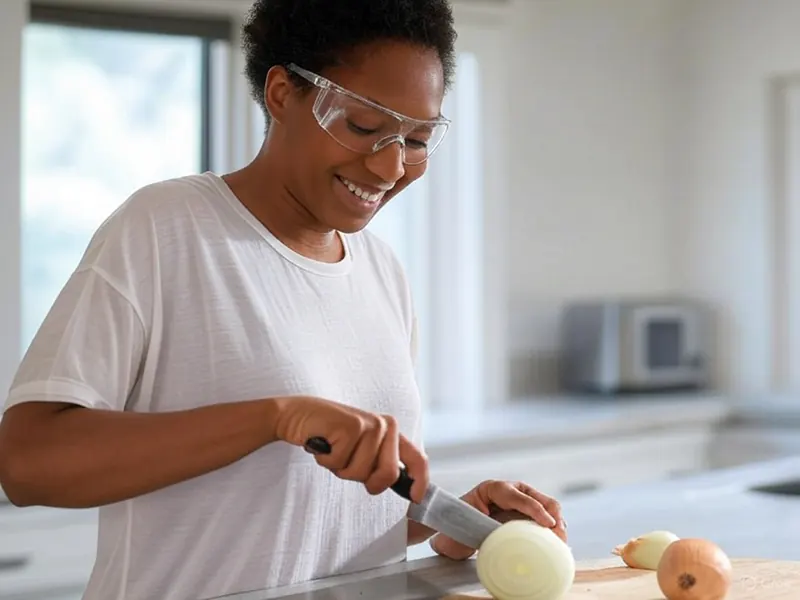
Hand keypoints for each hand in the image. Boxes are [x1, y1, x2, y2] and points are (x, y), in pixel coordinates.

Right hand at [272, 396, 428, 502]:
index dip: (420, 481)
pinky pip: (340, 463)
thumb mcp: (360, 452)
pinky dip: (327, 460)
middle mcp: (386, 426)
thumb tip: (402, 487)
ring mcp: (370, 424)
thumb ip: (380, 463)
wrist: (297, 416)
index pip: (417, 458)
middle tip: (347, 462)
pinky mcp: (352, 425)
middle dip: (364, 479)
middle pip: (388, 475)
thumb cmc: (329, 437)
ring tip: (333, 449)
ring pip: (360, 473)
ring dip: (340, 468)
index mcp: (391, 432)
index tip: (416, 498)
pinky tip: (323, 442)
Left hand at [430, 480, 566, 559]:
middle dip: (553, 515)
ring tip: (562, 540)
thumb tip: (500, 533)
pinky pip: (544, 520)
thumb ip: (481, 524)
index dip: (536, 509)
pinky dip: (554, 530)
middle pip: (541, 499)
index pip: (520, 496)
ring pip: (547, 509)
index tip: (548, 524)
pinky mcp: (524, 517)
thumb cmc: (455, 525)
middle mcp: (511, 492)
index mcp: (494, 488)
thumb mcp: (464, 521)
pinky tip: (557, 542)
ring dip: (557, 523)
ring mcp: (520, 504)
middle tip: (559, 535)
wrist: (449, 530)